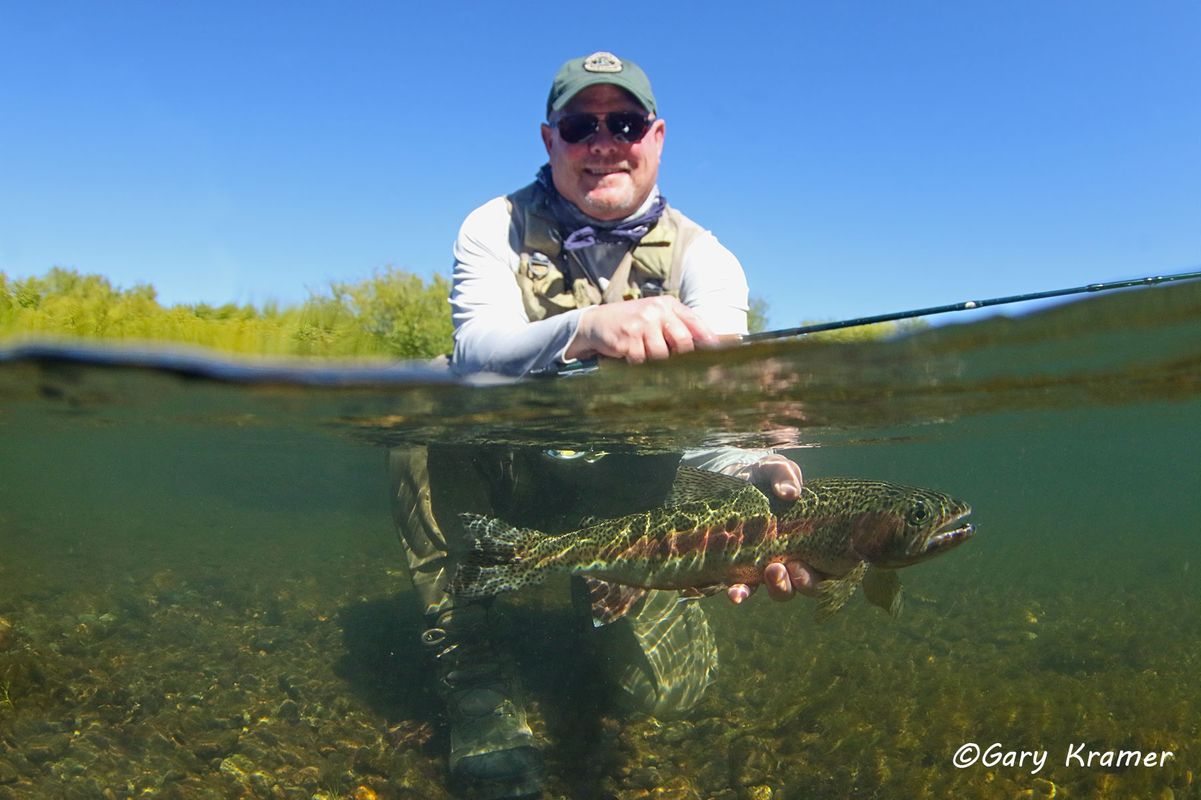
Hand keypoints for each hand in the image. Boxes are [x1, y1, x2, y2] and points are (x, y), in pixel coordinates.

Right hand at [564, 296, 716, 363]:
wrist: (597, 322)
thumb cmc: (632, 323)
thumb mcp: (656, 316)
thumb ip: (678, 327)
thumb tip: (708, 347)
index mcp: (668, 304)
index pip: (696, 323)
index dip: (709, 342)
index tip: (718, 357)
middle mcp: (657, 310)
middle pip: (683, 342)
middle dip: (680, 357)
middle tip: (674, 365)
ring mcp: (642, 323)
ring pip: (662, 355)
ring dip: (654, 361)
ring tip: (643, 354)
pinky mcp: (628, 338)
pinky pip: (642, 361)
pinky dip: (637, 363)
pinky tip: (630, 355)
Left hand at [726, 453, 818, 603]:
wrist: (732, 478)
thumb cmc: (764, 475)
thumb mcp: (775, 467)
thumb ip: (785, 474)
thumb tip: (790, 493)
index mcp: (816, 538)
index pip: (830, 567)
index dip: (822, 574)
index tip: (802, 565)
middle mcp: (798, 557)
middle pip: (807, 584)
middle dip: (798, 583)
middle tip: (784, 568)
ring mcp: (772, 567)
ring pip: (781, 590)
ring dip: (777, 589)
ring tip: (767, 574)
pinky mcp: (746, 569)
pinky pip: (747, 589)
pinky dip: (742, 594)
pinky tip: (735, 595)